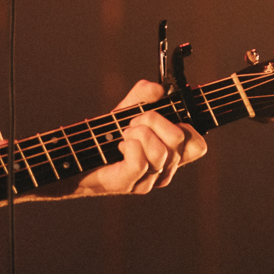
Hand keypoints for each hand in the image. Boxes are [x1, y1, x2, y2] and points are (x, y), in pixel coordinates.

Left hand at [74, 79, 206, 195]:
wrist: (76, 158)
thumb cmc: (106, 136)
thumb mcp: (127, 109)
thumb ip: (143, 94)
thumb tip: (158, 89)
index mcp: (171, 154)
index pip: (198, 145)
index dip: (186, 126)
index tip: (164, 116)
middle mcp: (165, 170)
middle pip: (180, 139)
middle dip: (154, 120)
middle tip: (134, 122)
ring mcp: (149, 180)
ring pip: (161, 151)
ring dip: (138, 133)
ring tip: (124, 134)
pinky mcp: (129, 183)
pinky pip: (141, 161)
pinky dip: (129, 145)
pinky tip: (119, 146)